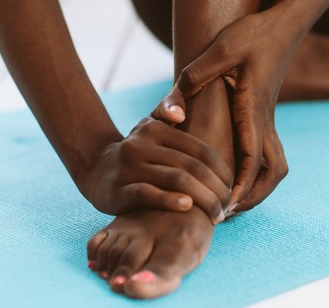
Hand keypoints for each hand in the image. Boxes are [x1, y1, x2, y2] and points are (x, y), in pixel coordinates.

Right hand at [74, 117, 230, 223]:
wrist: (96, 170)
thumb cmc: (138, 152)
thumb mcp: (152, 128)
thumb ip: (169, 114)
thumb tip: (180, 115)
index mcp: (156, 128)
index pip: (200, 150)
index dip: (222, 171)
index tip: (232, 190)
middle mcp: (141, 143)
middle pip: (192, 167)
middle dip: (216, 190)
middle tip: (227, 207)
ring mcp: (129, 166)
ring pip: (175, 180)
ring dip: (202, 199)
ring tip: (216, 215)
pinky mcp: (118, 189)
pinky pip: (149, 194)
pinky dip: (171, 201)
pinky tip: (188, 208)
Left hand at [153, 9, 295, 212]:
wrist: (284, 25)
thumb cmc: (253, 34)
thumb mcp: (220, 49)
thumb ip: (193, 78)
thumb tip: (172, 111)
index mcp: (254, 109)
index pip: (252, 159)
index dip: (239, 186)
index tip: (224, 206)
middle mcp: (266, 120)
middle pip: (272, 173)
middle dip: (252, 197)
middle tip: (227, 212)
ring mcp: (270, 119)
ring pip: (276, 167)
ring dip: (258, 188)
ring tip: (232, 202)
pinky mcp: (267, 115)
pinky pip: (269, 154)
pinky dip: (258, 173)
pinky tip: (237, 176)